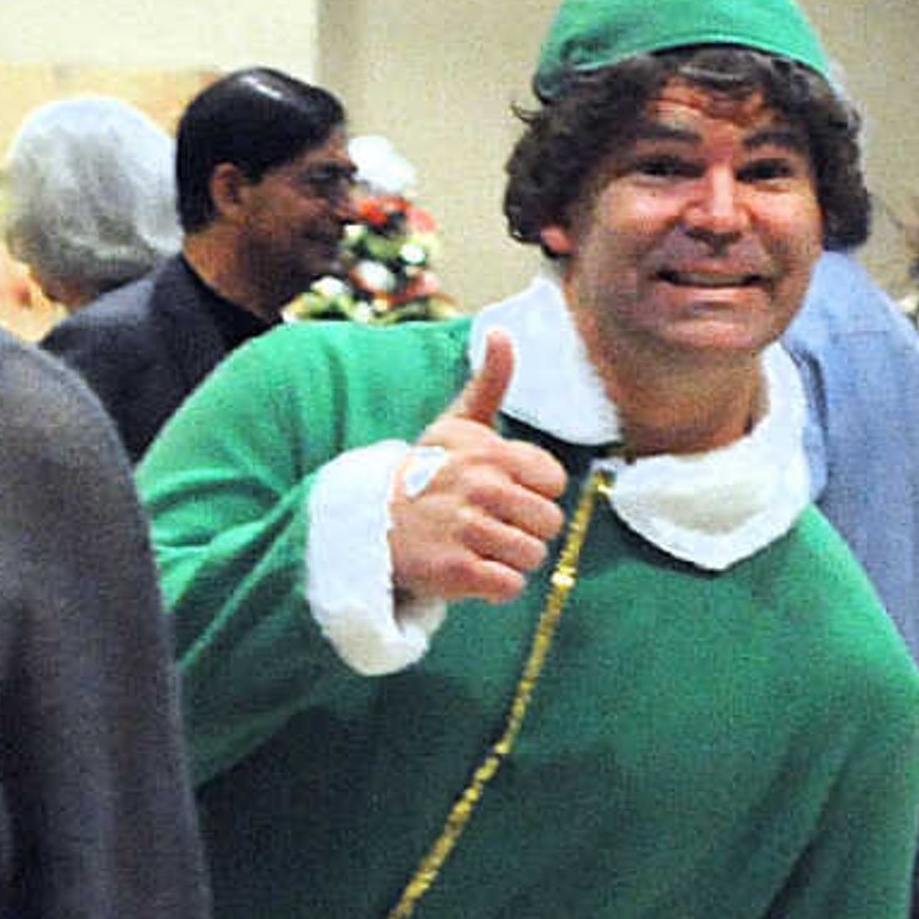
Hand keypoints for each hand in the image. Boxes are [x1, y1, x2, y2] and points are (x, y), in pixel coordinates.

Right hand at [386, 328, 568, 607]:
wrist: (366, 524)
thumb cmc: (424, 475)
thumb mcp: (455, 425)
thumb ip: (489, 382)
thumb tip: (500, 330)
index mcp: (487, 452)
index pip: (552, 482)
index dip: (534, 494)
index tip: (504, 495)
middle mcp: (478, 487)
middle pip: (548, 523)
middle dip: (526, 532)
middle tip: (491, 528)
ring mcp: (466, 529)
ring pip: (532, 556)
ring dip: (511, 561)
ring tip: (480, 549)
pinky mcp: (454, 570)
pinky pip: (509, 585)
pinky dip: (496, 588)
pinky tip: (471, 571)